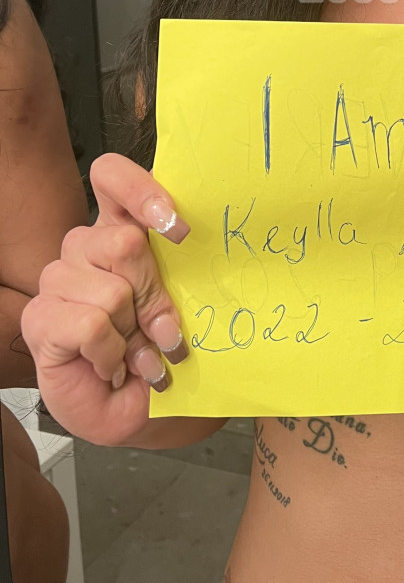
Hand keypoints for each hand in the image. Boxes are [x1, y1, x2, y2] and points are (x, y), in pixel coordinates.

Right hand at [20, 153, 190, 445]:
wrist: (141, 407)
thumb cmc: (163, 346)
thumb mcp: (183, 300)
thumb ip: (181, 266)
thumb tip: (185, 238)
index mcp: (120, 226)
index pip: (111, 176)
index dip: (142, 191)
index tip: (178, 230)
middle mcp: (85, 246)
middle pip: (124, 241)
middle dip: (154, 294)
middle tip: (163, 331)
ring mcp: (58, 280)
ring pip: (112, 291)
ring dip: (134, 333)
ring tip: (135, 353)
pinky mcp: (40, 318)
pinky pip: (90, 324)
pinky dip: (111, 352)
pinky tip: (111, 365)